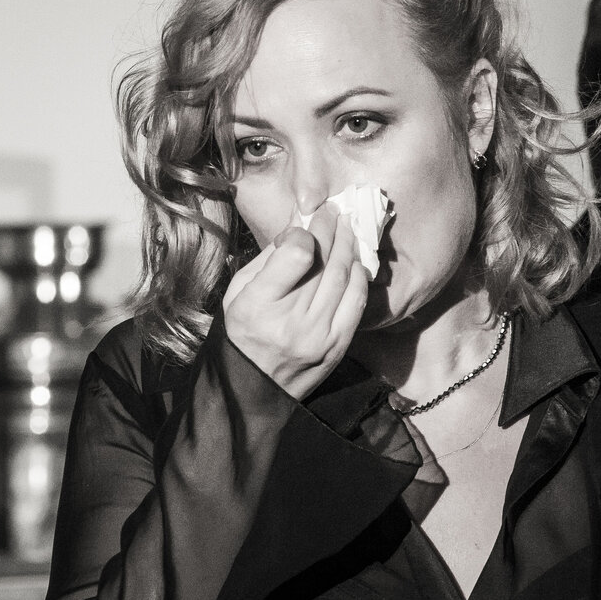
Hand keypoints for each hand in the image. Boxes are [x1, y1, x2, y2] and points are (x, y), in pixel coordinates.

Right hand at [222, 203, 368, 399]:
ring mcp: (320, 335)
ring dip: (349, 246)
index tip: (307, 223)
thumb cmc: (243, 331)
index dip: (306, 232)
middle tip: (334, 212)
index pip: (297, 254)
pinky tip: (356, 261)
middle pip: (325, 261)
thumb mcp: (240, 292)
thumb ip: (270, 257)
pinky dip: (360, 276)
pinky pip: (357, 301)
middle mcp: (292, 321)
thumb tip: (299, 222)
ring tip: (347, 228)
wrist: (254, 387)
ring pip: (345, 277)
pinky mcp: (338, 345)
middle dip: (332, 229)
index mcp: (260, 305)